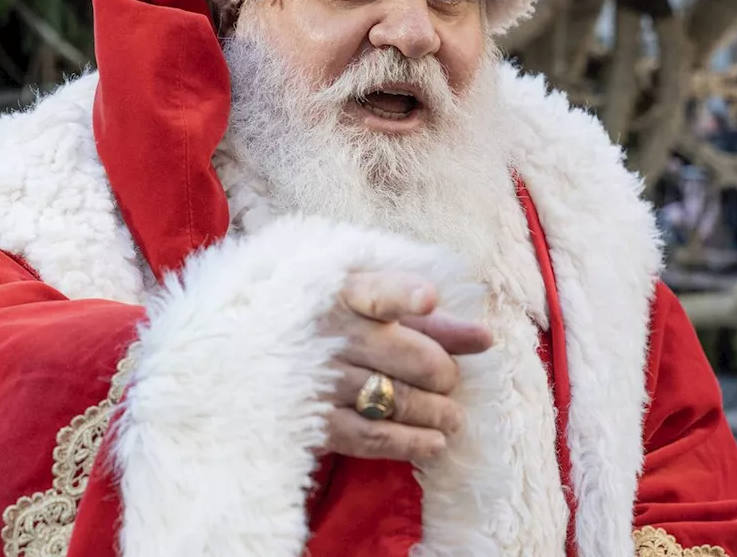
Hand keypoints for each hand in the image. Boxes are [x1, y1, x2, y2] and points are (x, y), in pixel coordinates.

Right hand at [319, 272, 492, 462]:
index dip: (404, 295)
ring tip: (452, 419)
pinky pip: (374, 436)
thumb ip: (426, 321)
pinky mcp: (315, 420)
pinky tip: (433, 443)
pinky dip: (411, 442)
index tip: (427, 299)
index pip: (378, 292)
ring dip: (437, 413)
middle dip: (442, 374)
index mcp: (343, 293)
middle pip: (411, 357)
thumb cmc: (325, 325)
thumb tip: (484, 339)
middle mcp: (332, 334)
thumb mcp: (368, 308)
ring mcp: (322, 379)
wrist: (252, 355)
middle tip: (448, 381)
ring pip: (399, 400)